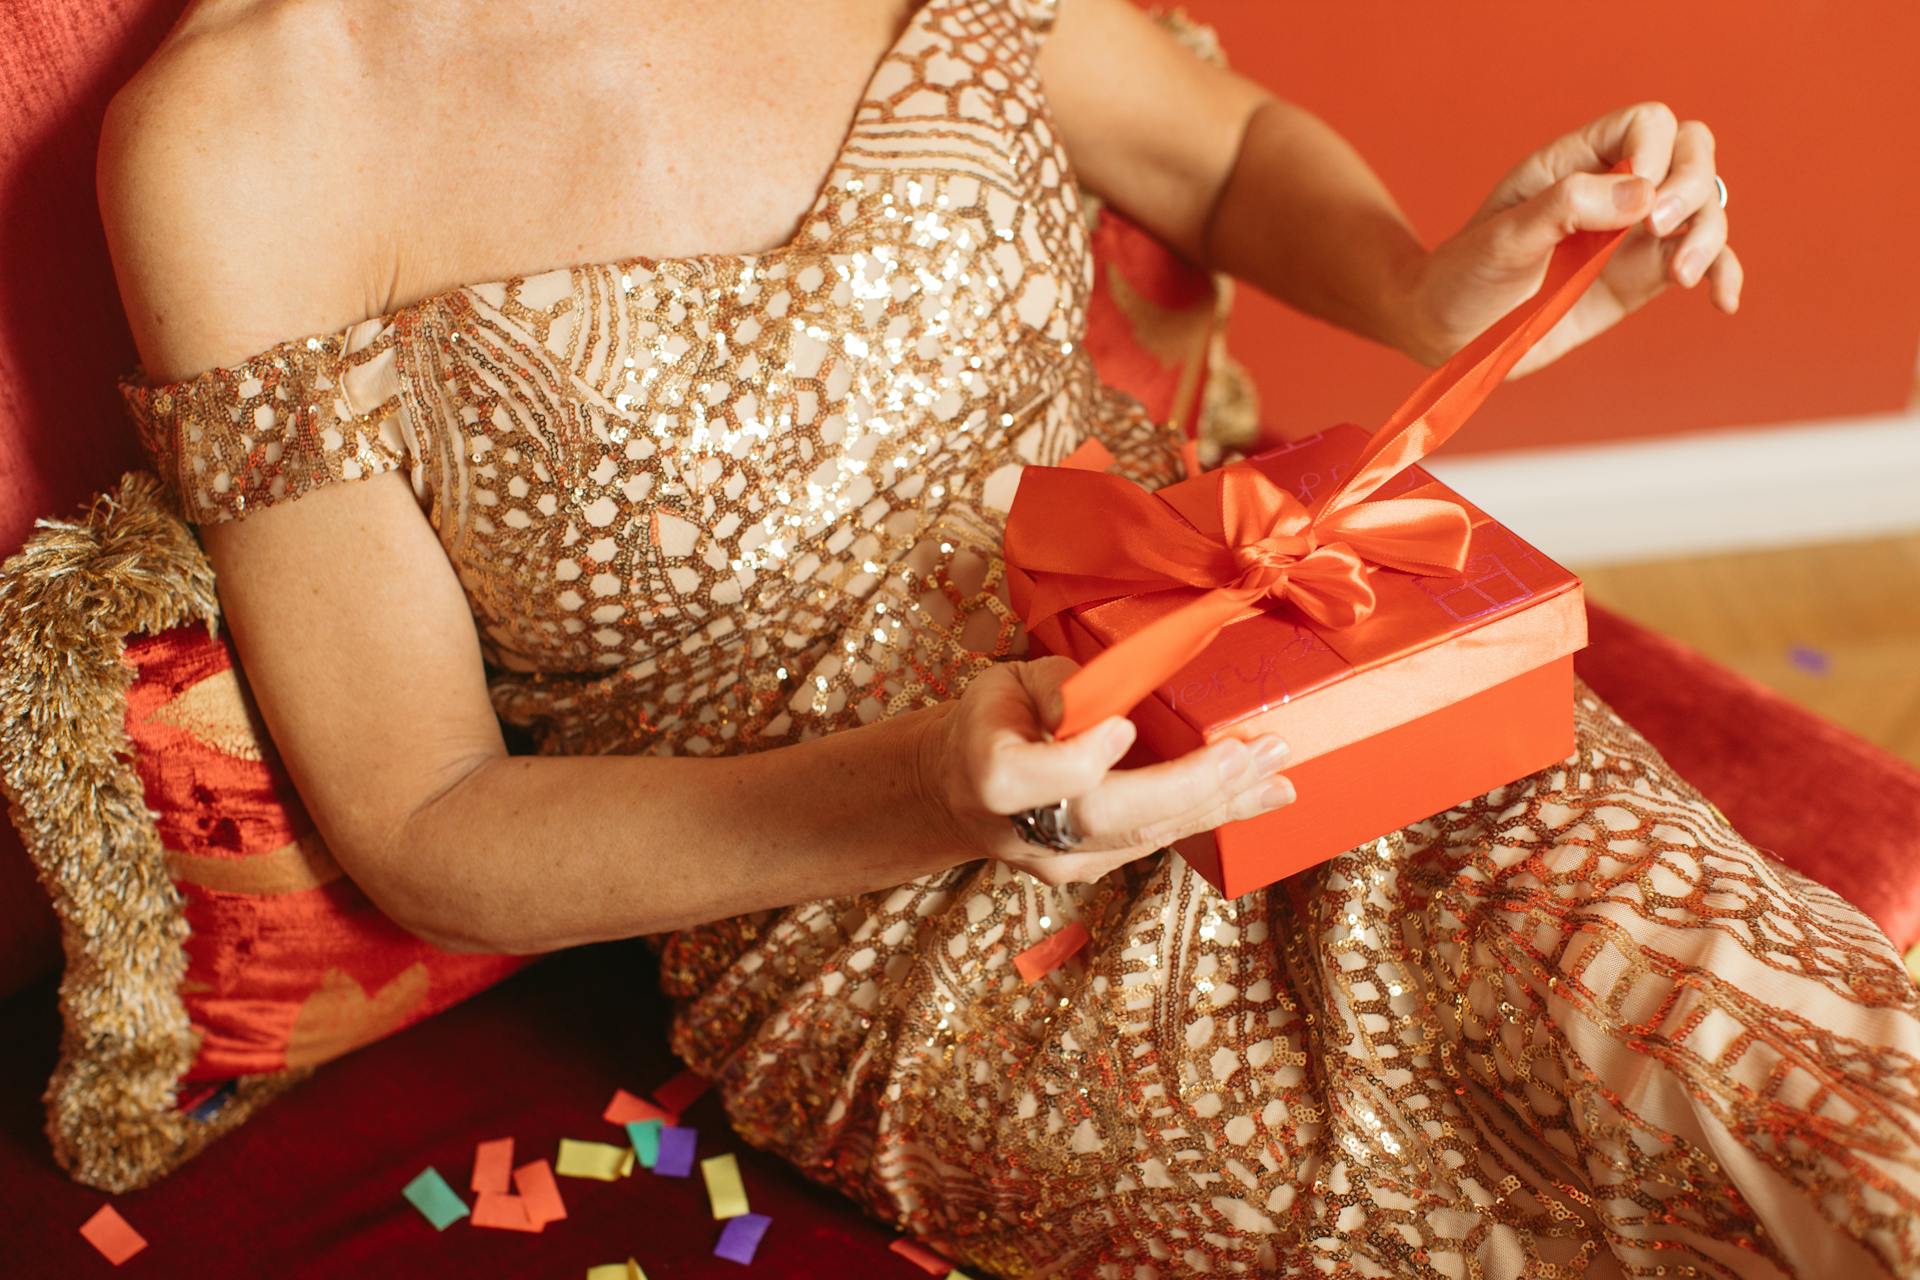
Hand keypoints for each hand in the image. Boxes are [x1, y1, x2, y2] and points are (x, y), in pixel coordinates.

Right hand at [916, 656, 1295, 886]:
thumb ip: (1052, 688)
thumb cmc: (990, 721)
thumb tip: (1108, 700)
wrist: (959, 787)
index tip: (1124, 726)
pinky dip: (1209, 814)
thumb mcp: (1003, 682)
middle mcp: (1028, 830)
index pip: (1039, 779)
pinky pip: (1155, 841)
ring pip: (1146, 835)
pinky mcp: (1091, 868)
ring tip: (1277, 776)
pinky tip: (1256, 795)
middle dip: (1191, 785)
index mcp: (992, 776)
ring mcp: (1062, 859)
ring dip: (1219, 803)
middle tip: (1253, 754)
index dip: (1083, 758)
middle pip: (1112, 818)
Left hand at [1405, 102, 1743, 377]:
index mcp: (1574, 164)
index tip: (1639, 196)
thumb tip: (1643, 195)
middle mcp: (1613, 191)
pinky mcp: (1642, 278)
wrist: (1452, 338)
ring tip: (1681, 276)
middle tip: (1657, 228)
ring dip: (1709, 234)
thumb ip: (1566, 209)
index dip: (1656, 149)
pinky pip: (1702, 262)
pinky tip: (1722, 300)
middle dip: (1693, 184)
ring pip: (1705, 207)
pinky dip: (1723, 273)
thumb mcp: (1502, 238)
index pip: (1645, 123)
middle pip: (1691, 153)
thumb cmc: (1465, 278)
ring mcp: (1633, 235)